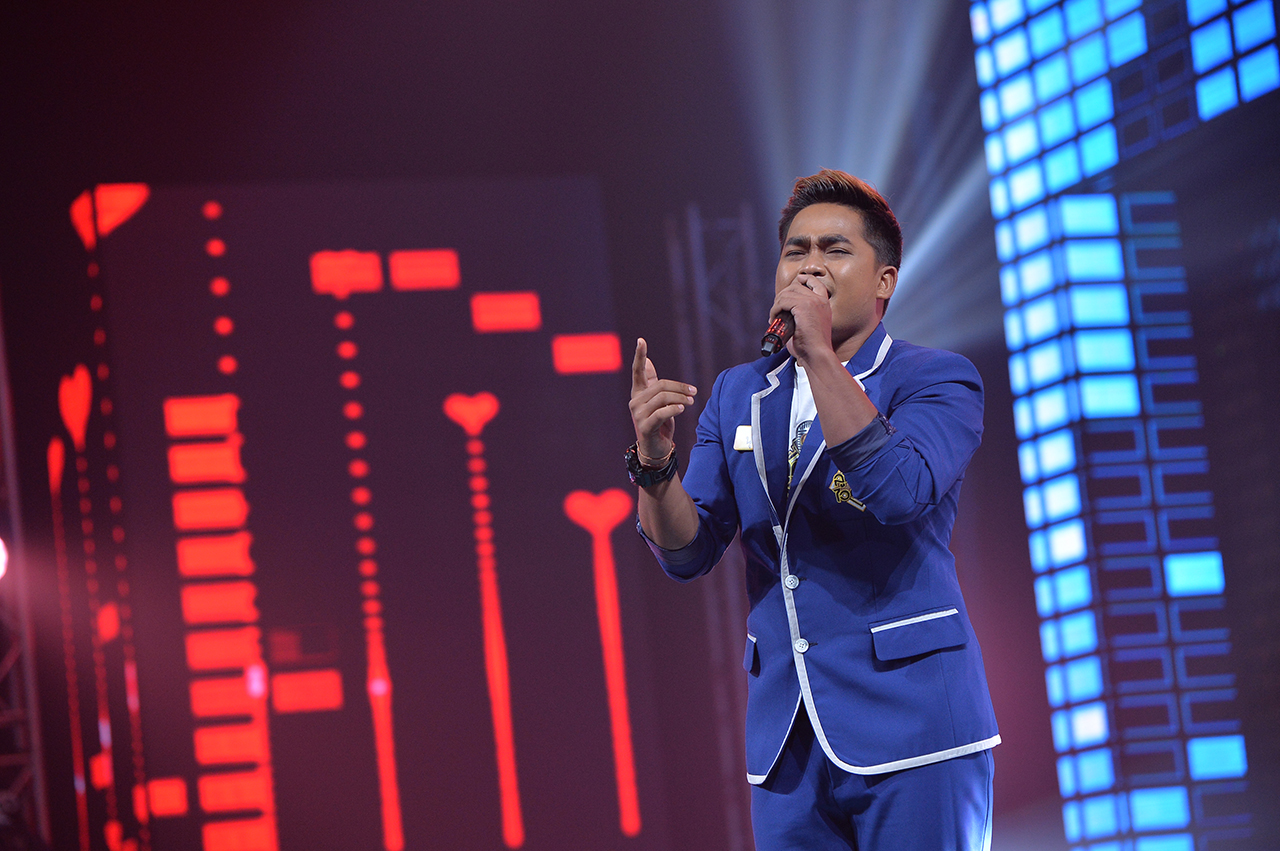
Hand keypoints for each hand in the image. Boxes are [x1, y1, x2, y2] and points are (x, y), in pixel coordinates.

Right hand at [629, 338, 696, 459]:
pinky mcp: (645, 426)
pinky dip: (674, 409)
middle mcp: (635, 401)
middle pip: (660, 386)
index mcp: (638, 392)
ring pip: (663, 398)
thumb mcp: (658, 401)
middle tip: (694, 392)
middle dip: (680, 387)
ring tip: (691, 402)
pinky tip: (682, 408)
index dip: (639, 355)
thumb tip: (647, 361)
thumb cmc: (658, 422)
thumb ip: (652, 383)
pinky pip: (662, 413)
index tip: (641, 340)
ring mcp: (638, 414)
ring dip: (681, 398)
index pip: (637, 371)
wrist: (656, 449)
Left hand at [770, 276, 834, 363]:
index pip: (814, 282)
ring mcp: (812, 302)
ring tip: (774, 317)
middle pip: (795, 286)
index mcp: (824, 303)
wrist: (817, 354)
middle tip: (777, 311)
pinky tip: (774, 318)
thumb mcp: (810, 325)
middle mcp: (820, 300)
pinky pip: (783, 301)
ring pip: (787, 293)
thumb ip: (801, 315)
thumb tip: (784, 312)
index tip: (794, 284)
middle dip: (782, 296)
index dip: (803, 279)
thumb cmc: (811, 346)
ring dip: (777, 304)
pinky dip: (775, 309)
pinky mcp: (803, 307)